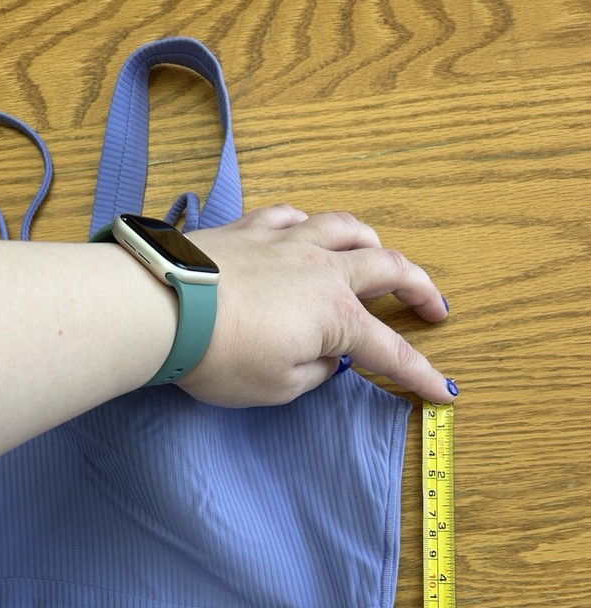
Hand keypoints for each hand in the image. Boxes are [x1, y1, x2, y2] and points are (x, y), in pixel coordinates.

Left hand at [179, 205, 455, 406]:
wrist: (163, 308)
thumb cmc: (220, 357)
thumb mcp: (276, 388)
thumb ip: (312, 373)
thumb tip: (324, 358)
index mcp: (335, 317)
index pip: (390, 350)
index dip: (419, 373)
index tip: (443, 391)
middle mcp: (322, 270)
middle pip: (388, 268)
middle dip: (419, 288)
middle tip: (434, 307)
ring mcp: (287, 242)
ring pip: (347, 228)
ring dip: (373, 243)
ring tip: (380, 257)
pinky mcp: (251, 228)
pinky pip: (294, 215)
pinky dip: (312, 224)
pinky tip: (308, 231)